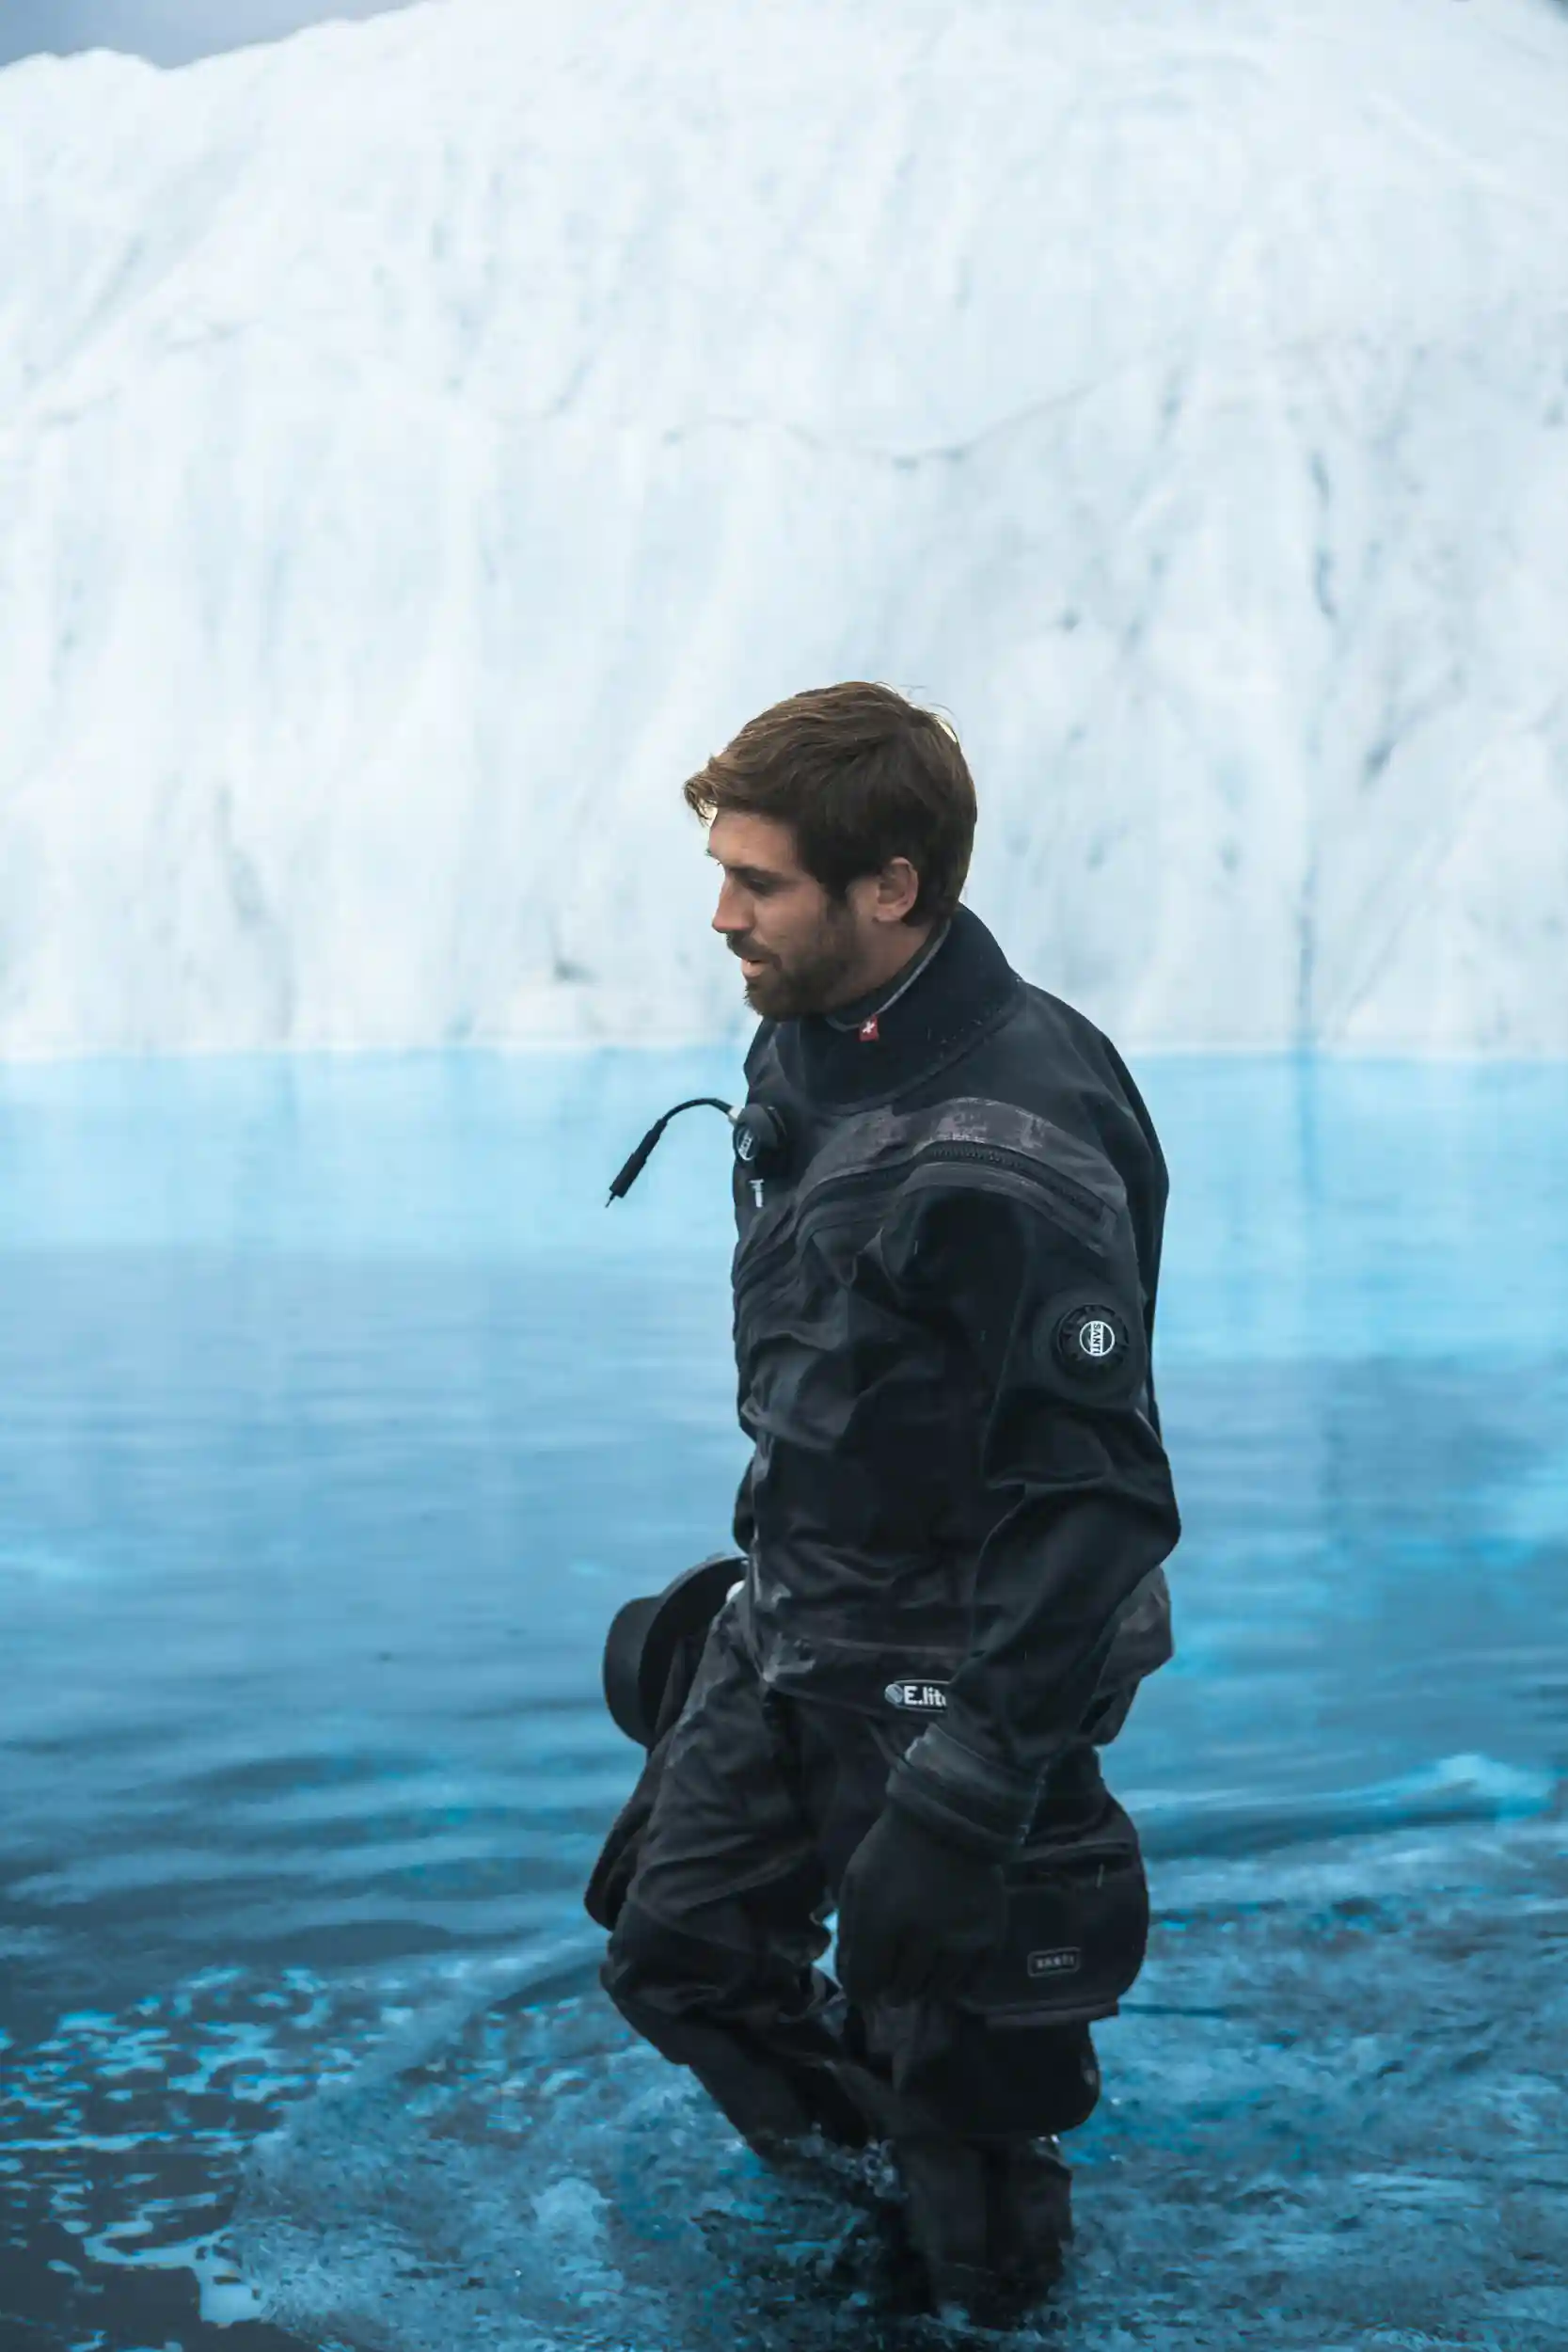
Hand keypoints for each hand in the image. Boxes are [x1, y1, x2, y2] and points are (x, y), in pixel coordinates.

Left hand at [835, 1802, 1008, 2005]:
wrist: (950, 1817)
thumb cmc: (893, 1848)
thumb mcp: (856, 1880)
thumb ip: (850, 1931)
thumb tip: (853, 1977)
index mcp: (884, 1919)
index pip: (866, 1982)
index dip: (860, 1988)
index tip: (863, 1982)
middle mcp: (925, 1936)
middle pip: (901, 1991)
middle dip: (890, 1988)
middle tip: (892, 1975)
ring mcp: (962, 1938)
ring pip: (937, 1991)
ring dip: (923, 1987)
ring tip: (919, 1971)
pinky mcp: (992, 1936)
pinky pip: (972, 1984)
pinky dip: (955, 1985)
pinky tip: (946, 1971)